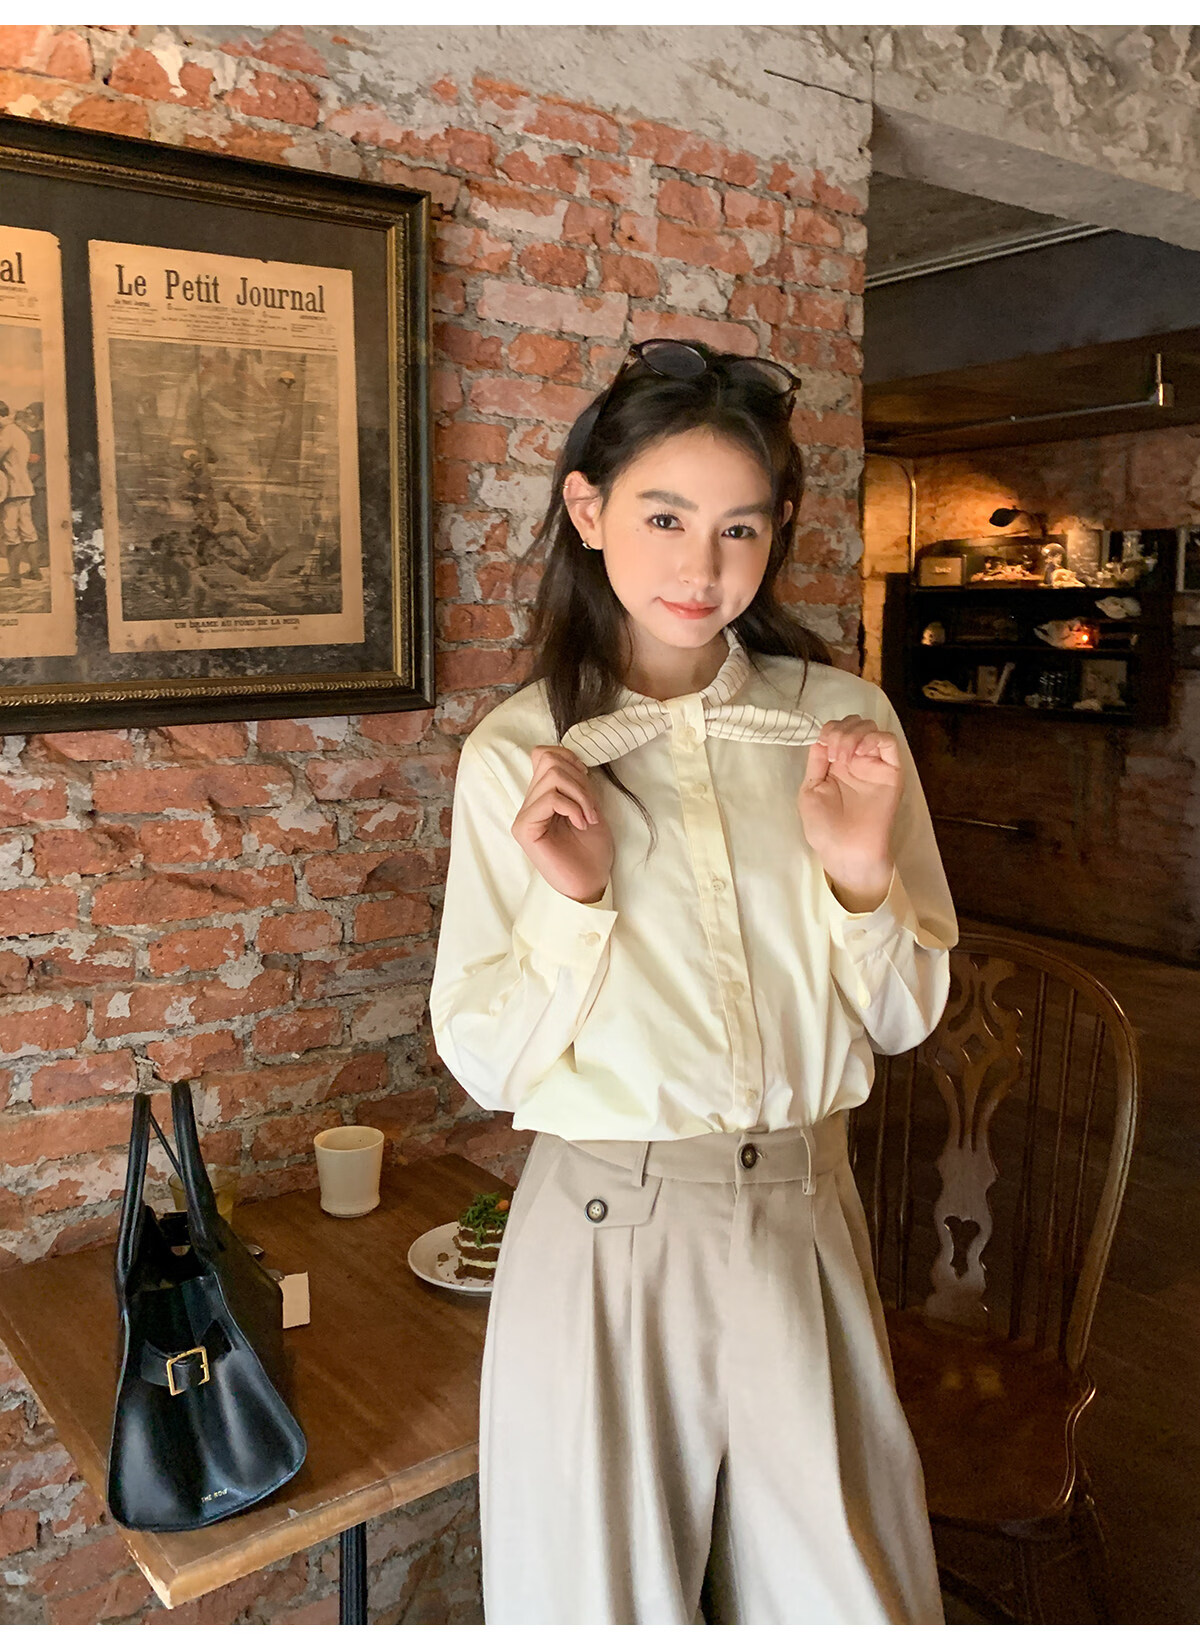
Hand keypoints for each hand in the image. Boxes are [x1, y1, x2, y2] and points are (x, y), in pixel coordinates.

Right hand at [511, 745, 614, 904]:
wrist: (592, 882)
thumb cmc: (592, 851)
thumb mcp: (590, 806)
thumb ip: (577, 783)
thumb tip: (572, 760)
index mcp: (542, 796)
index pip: (543, 754)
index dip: (568, 758)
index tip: (586, 781)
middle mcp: (529, 804)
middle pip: (548, 759)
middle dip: (579, 779)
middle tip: (590, 807)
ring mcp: (524, 816)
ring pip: (552, 776)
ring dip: (580, 794)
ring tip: (588, 817)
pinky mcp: (525, 829)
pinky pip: (550, 799)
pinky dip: (573, 807)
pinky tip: (581, 824)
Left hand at [797, 715, 902, 909]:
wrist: (845, 851)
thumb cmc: (825, 828)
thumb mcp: (810, 790)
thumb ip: (816, 763)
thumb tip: (821, 738)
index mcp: (836, 764)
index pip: (836, 729)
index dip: (828, 730)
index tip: (822, 749)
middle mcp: (856, 760)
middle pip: (854, 723)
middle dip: (839, 730)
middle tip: (833, 755)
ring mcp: (874, 764)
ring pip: (871, 727)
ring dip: (853, 734)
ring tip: (843, 757)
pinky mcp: (891, 772)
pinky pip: (889, 742)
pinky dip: (873, 738)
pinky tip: (859, 755)